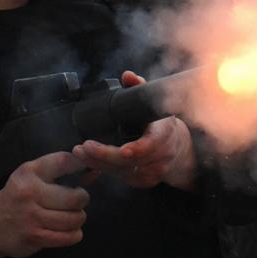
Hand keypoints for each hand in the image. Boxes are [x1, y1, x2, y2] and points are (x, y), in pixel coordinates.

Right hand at [0, 151, 89, 257]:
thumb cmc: (21, 196)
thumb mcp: (36, 176)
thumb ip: (65, 170)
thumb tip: (96, 169)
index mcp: (30, 172)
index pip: (64, 161)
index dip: (82, 165)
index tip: (89, 170)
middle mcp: (29, 192)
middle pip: (75, 197)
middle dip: (82, 200)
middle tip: (78, 202)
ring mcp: (30, 216)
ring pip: (73, 219)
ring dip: (78, 218)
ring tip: (73, 216)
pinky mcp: (33, 237)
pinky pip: (67, 237)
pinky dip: (74, 234)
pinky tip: (69, 230)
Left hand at [71, 70, 197, 191]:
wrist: (177, 148)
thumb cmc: (161, 124)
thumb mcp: (153, 103)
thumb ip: (138, 87)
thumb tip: (127, 76)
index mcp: (165, 134)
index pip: (153, 144)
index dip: (139, 149)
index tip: (124, 150)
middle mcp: (162, 155)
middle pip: (131, 160)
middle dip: (105, 155)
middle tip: (84, 146)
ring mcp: (154, 171)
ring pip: (123, 171)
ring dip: (98, 162)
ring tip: (79, 152)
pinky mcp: (144, 181)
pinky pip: (121, 177)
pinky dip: (104, 169)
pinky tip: (89, 160)